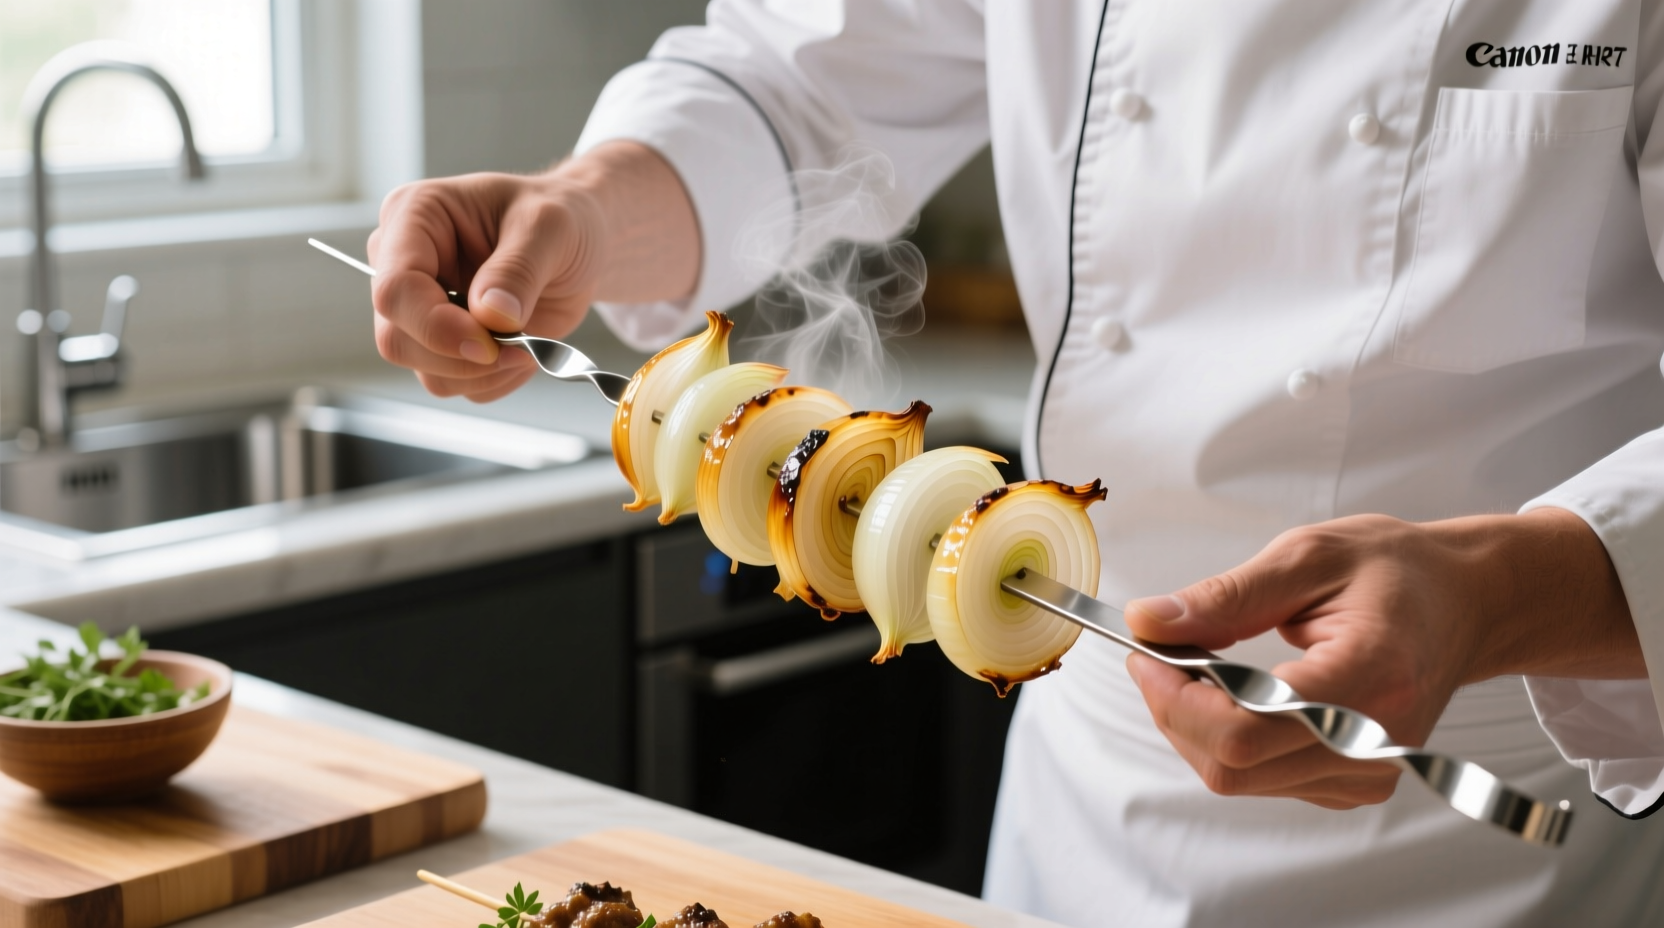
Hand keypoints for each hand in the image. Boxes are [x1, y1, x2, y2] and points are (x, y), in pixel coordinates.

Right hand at [366, 141, 698, 401]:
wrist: (581, 243)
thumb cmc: (561, 217)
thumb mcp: (550, 226)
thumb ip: (518, 269)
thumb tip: (492, 315)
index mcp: (414, 216)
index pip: (395, 289)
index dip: (436, 326)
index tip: (489, 344)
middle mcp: (403, 264)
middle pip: (398, 340)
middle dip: (463, 358)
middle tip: (521, 346)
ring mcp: (421, 309)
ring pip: (426, 371)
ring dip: (484, 372)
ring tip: (529, 341)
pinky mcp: (443, 342)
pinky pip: (455, 384)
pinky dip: (495, 380)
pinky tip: (523, 349)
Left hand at [1121, 509, 1641, 809]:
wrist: (1464, 601)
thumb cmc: (1395, 571)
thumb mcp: (1306, 557)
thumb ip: (1225, 597)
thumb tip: (1149, 622)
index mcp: (1368, 677)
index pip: (1246, 728)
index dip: (1176, 697)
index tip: (1149, 652)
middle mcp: (1372, 739)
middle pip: (1232, 763)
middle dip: (1175, 708)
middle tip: (1163, 652)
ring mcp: (1366, 769)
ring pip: (1236, 778)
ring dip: (1196, 724)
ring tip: (1203, 665)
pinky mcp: (1354, 781)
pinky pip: (1260, 779)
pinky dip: (1227, 738)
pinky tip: (1235, 694)